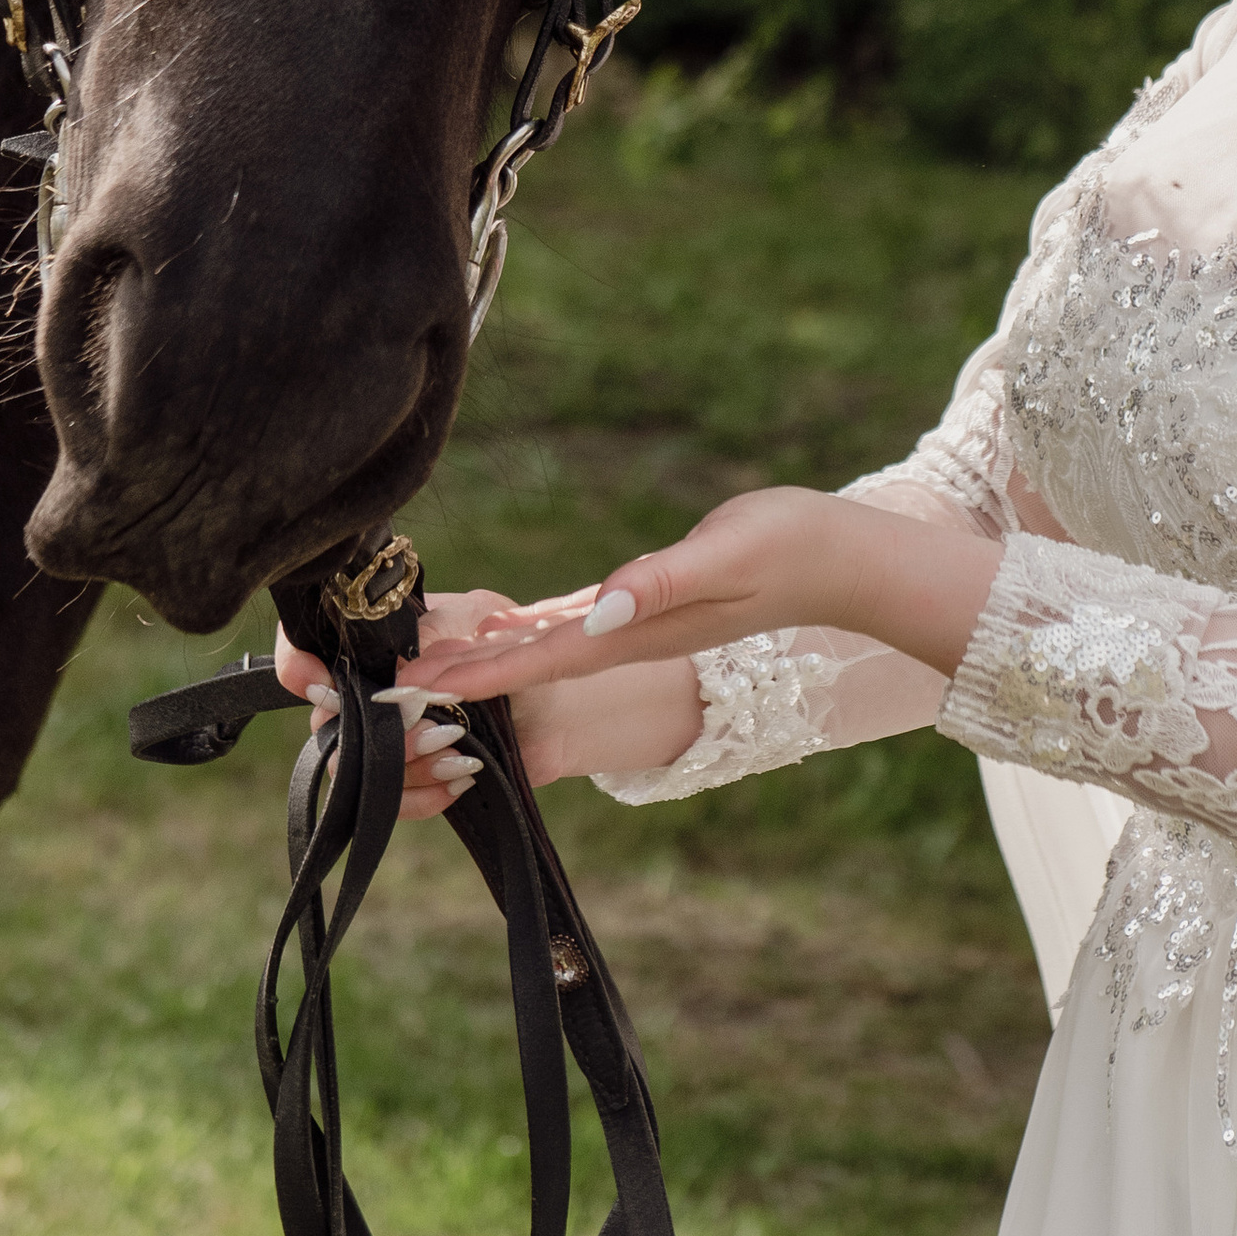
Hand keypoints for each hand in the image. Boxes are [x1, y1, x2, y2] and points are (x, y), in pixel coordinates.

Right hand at [272, 586, 586, 818]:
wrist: (562, 705)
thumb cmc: (516, 649)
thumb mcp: (478, 620)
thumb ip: (433, 633)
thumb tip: (395, 676)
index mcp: (377, 642)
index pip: (310, 645)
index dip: (296, 663)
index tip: (313, 681)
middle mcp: (372, 693)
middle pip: (327, 722)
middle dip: (373, 732)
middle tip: (432, 729)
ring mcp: (390, 741)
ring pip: (356, 770)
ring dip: (406, 765)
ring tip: (459, 753)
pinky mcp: (414, 780)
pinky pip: (391, 804)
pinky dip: (424, 796)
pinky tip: (463, 778)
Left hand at [411, 484, 1001, 700]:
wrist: (844, 558)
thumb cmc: (791, 546)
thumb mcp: (727, 553)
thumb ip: (662, 582)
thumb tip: (600, 609)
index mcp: (636, 631)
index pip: (538, 659)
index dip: (473, 674)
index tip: (416, 689)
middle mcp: (628, 637)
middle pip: (527, 664)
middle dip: (461, 677)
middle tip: (393, 688)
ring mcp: (637, 626)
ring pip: (543, 648)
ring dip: (484, 658)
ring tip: (425, 662)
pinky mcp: (647, 604)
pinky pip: (570, 625)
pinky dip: (527, 630)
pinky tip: (502, 624)